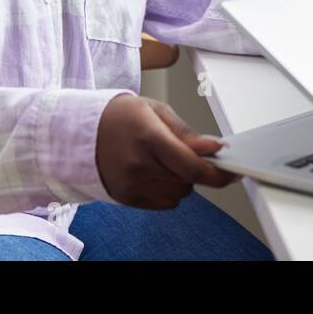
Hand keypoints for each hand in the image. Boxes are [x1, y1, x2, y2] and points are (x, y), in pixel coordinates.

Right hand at [95, 94, 240, 208]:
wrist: (79, 132)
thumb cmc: (119, 116)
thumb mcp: (155, 110)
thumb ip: (186, 132)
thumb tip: (214, 148)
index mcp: (149, 137)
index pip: (193, 166)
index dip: (218, 172)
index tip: (232, 171)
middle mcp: (140, 164)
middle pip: (189, 180)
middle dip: (196, 168)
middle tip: (185, 152)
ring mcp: (132, 184)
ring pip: (180, 194)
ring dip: (182, 180)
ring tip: (163, 160)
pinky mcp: (127, 197)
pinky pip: (165, 203)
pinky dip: (169, 190)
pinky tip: (155, 172)